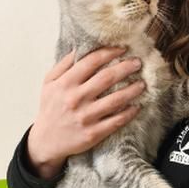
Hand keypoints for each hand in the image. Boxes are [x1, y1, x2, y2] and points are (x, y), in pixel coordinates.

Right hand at [27, 47, 144, 179]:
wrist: (46, 140)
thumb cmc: (51, 108)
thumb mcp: (49, 83)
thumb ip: (64, 64)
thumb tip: (80, 47)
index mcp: (65, 84)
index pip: (91, 62)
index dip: (109, 52)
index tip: (123, 48)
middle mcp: (76, 99)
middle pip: (107, 78)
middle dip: (125, 67)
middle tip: (138, 62)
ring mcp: (85, 117)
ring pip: (116, 100)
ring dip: (132, 90)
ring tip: (142, 84)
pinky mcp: (93, 133)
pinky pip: (117, 120)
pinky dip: (130, 112)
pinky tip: (137, 106)